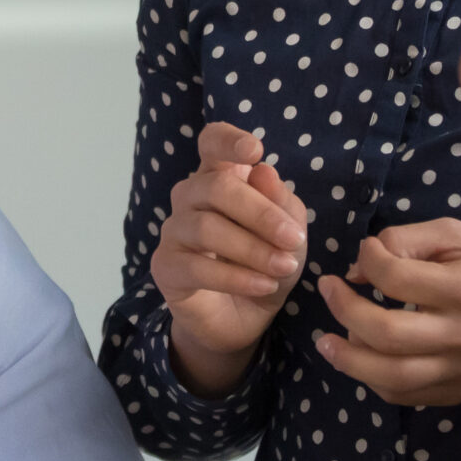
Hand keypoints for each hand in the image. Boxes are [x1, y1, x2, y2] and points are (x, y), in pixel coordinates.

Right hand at [150, 123, 308, 395]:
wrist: (243, 319)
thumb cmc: (265, 264)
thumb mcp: (291, 235)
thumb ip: (282, 204)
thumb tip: (263, 171)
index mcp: (220, 178)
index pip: (211, 143)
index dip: (228, 140)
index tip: (255, 152)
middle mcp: (190, 197)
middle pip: (215, 187)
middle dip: (260, 213)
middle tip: (294, 240)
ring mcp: (173, 231)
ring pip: (206, 227)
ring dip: (252, 249)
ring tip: (283, 267)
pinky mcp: (165, 267)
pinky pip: (197, 267)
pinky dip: (237, 277)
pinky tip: (264, 286)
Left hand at [314, 219, 460, 408]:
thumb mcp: (457, 236)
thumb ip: (405, 240)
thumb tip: (357, 268)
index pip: (397, 277)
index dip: (368, 259)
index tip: (365, 253)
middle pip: (386, 334)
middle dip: (344, 310)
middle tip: (328, 289)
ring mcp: (459, 369)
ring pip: (391, 377)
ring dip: (348, 358)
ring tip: (327, 341)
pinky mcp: (456, 391)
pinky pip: (403, 396)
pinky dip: (372, 381)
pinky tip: (361, 359)